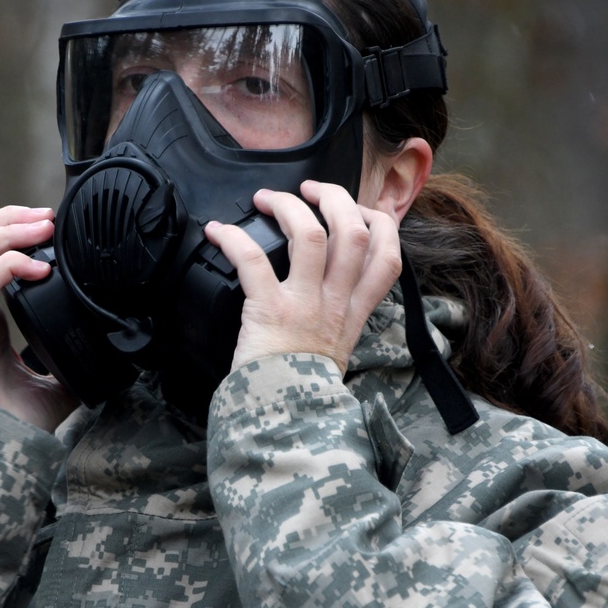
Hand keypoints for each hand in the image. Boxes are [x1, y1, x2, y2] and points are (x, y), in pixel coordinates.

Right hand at [0, 205, 78, 431]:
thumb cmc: (12, 419)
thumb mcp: (54, 381)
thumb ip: (70, 359)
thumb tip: (107, 352)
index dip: (12, 231)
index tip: (49, 226)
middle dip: (6, 218)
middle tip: (44, 216)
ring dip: (3, 231)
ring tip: (38, 230)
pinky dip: (7, 268)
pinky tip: (37, 268)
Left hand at [205, 180, 401, 374]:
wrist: (284, 417)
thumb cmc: (302, 385)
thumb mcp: (337, 349)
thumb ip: (338, 315)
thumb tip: (328, 288)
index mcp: (354, 312)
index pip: (388, 257)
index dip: (380, 224)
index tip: (360, 211)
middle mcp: (335, 303)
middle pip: (354, 232)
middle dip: (334, 199)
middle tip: (311, 190)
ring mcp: (304, 304)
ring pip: (311, 234)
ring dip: (288, 207)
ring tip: (267, 199)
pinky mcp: (270, 309)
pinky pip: (253, 260)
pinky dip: (232, 239)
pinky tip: (218, 232)